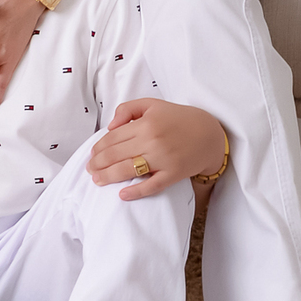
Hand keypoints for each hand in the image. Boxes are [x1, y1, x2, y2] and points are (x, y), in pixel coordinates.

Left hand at [87, 99, 226, 200]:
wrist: (210, 134)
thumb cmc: (179, 118)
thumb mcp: (152, 105)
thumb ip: (128, 109)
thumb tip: (110, 127)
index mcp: (145, 123)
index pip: (112, 138)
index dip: (98, 148)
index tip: (91, 155)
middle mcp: (152, 141)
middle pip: (115, 155)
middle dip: (97, 164)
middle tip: (89, 169)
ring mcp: (163, 159)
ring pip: (127, 170)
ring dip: (108, 177)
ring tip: (97, 180)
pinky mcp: (173, 174)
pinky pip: (151, 186)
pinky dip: (135, 192)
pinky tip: (122, 195)